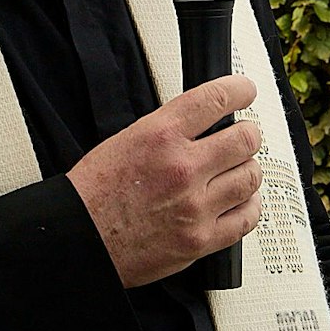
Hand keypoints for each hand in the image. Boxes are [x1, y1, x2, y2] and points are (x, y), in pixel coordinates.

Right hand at [67, 74, 262, 286]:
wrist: (79, 238)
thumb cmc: (95, 192)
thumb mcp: (127, 140)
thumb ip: (171, 130)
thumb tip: (209, 120)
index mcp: (160, 137)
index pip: (216, 99)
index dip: (239, 90)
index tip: (245, 91)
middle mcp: (182, 169)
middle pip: (246, 140)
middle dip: (247, 135)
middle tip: (242, 137)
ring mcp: (195, 207)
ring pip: (250, 177)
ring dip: (247, 170)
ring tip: (236, 170)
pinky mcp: (200, 240)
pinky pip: (247, 218)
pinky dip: (249, 206)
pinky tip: (239, 200)